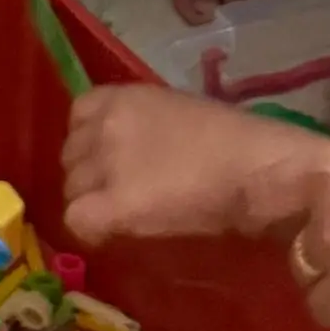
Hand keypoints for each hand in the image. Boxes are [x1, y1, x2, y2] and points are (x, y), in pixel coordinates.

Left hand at [63, 84, 315, 247]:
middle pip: (71, 156)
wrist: (258, 169)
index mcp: (124, 97)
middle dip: (90, 175)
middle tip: (119, 193)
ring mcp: (107, 164)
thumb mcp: (181, 113)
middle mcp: (106, 125)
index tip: (108, 159)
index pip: (78, 115)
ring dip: (93, 204)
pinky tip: (117, 234)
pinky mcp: (116, 204)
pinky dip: (93, 230)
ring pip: (73, 190)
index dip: (89, 141)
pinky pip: (79, 220)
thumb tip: (136, 152)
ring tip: (124, 216)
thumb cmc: (237, 141)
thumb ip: (147, 125)